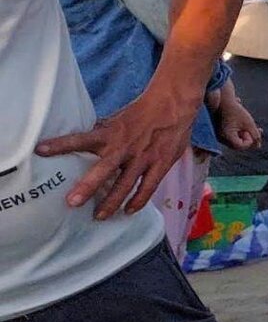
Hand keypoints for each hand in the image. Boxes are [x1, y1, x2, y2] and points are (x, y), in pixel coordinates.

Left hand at [36, 84, 199, 218]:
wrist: (173, 106)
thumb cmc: (141, 113)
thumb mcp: (116, 120)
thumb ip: (101, 134)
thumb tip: (80, 142)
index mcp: (110, 134)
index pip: (80, 139)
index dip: (60, 144)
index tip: (40, 150)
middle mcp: (124, 148)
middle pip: (103, 170)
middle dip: (88, 187)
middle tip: (72, 203)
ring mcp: (143, 158)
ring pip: (125, 185)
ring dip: (112, 202)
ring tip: (99, 216)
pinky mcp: (160, 164)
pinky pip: (148, 187)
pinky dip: (138, 201)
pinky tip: (129, 211)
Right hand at [212, 91, 260, 150]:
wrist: (221, 97)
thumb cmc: (235, 109)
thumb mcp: (248, 122)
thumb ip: (255, 135)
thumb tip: (258, 146)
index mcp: (226, 137)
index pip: (241, 146)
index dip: (250, 140)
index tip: (252, 130)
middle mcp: (220, 138)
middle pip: (238, 143)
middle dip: (249, 136)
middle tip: (259, 130)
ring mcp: (218, 134)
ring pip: (236, 138)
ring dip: (246, 132)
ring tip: (253, 125)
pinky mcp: (219, 129)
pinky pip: (232, 132)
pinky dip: (240, 128)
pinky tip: (244, 119)